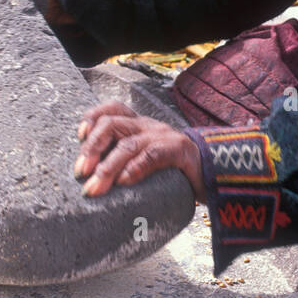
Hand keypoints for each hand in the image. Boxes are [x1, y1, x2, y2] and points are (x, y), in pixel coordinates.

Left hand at [74, 100, 204, 202]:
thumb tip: (93, 181)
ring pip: (128, 144)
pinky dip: (135, 168)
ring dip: (107, 167)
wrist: (218, 173)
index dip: (92, 118)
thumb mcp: (147, 160)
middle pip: (113, 124)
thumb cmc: (175, 171)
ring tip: (95, 188)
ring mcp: (164, 137)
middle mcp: (150, 126)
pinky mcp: (180, 151)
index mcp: (140, 125)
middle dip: (92, 148)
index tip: (78, 137)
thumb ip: (126, 162)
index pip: (112, 109)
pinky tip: (125, 182)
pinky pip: (153, 155)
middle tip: (80, 173)